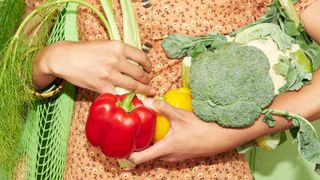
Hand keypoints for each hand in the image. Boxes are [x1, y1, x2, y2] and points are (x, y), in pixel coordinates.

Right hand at [32, 40, 154, 94]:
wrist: (65, 58)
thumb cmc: (84, 50)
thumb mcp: (105, 44)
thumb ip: (119, 52)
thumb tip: (134, 62)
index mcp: (118, 47)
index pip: (141, 56)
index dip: (148, 64)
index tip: (149, 69)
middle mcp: (116, 60)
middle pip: (139, 73)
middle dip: (147, 80)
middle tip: (149, 83)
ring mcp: (109, 74)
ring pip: (133, 85)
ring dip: (143, 90)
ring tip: (147, 91)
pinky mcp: (102, 86)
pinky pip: (118, 94)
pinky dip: (126, 97)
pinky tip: (131, 99)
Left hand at [128, 99, 249, 163]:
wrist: (222, 138)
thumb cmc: (202, 128)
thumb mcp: (181, 115)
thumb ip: (163, 108)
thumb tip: (147, 100)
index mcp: (164, 150)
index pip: (138, 159)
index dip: (126, 153)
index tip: (118, 143)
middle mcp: (167, 157)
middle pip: (144, 156)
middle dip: (135, 146)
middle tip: (127, 132)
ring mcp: (174, 157)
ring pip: (154, 154)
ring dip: (147, 145)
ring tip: (141, 130)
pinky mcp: (180, 154)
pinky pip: (163, 151)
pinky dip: (157, 144)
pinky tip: (159, 131)